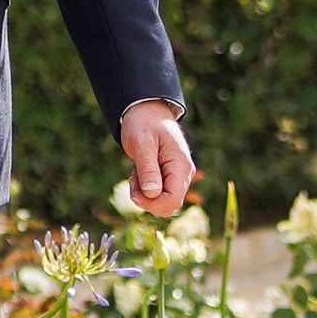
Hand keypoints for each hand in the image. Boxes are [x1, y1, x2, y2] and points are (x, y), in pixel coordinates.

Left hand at [119, 99, 199, 219]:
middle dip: (147, 200)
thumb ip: (148, 169)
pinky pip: (158, 194)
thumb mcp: (142, 144)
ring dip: (144, 195)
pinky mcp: (169, 177)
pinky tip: (137, 173)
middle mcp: (183, 174)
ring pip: (163, 202)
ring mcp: (178, 176)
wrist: (145, 112)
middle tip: (133, 181)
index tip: (134, 192)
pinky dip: (144, 190)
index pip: (173, 200)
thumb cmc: (143, 124)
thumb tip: (152, 193)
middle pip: (169, 205)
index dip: (152, 203)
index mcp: (181, 166)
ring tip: (135, 173)